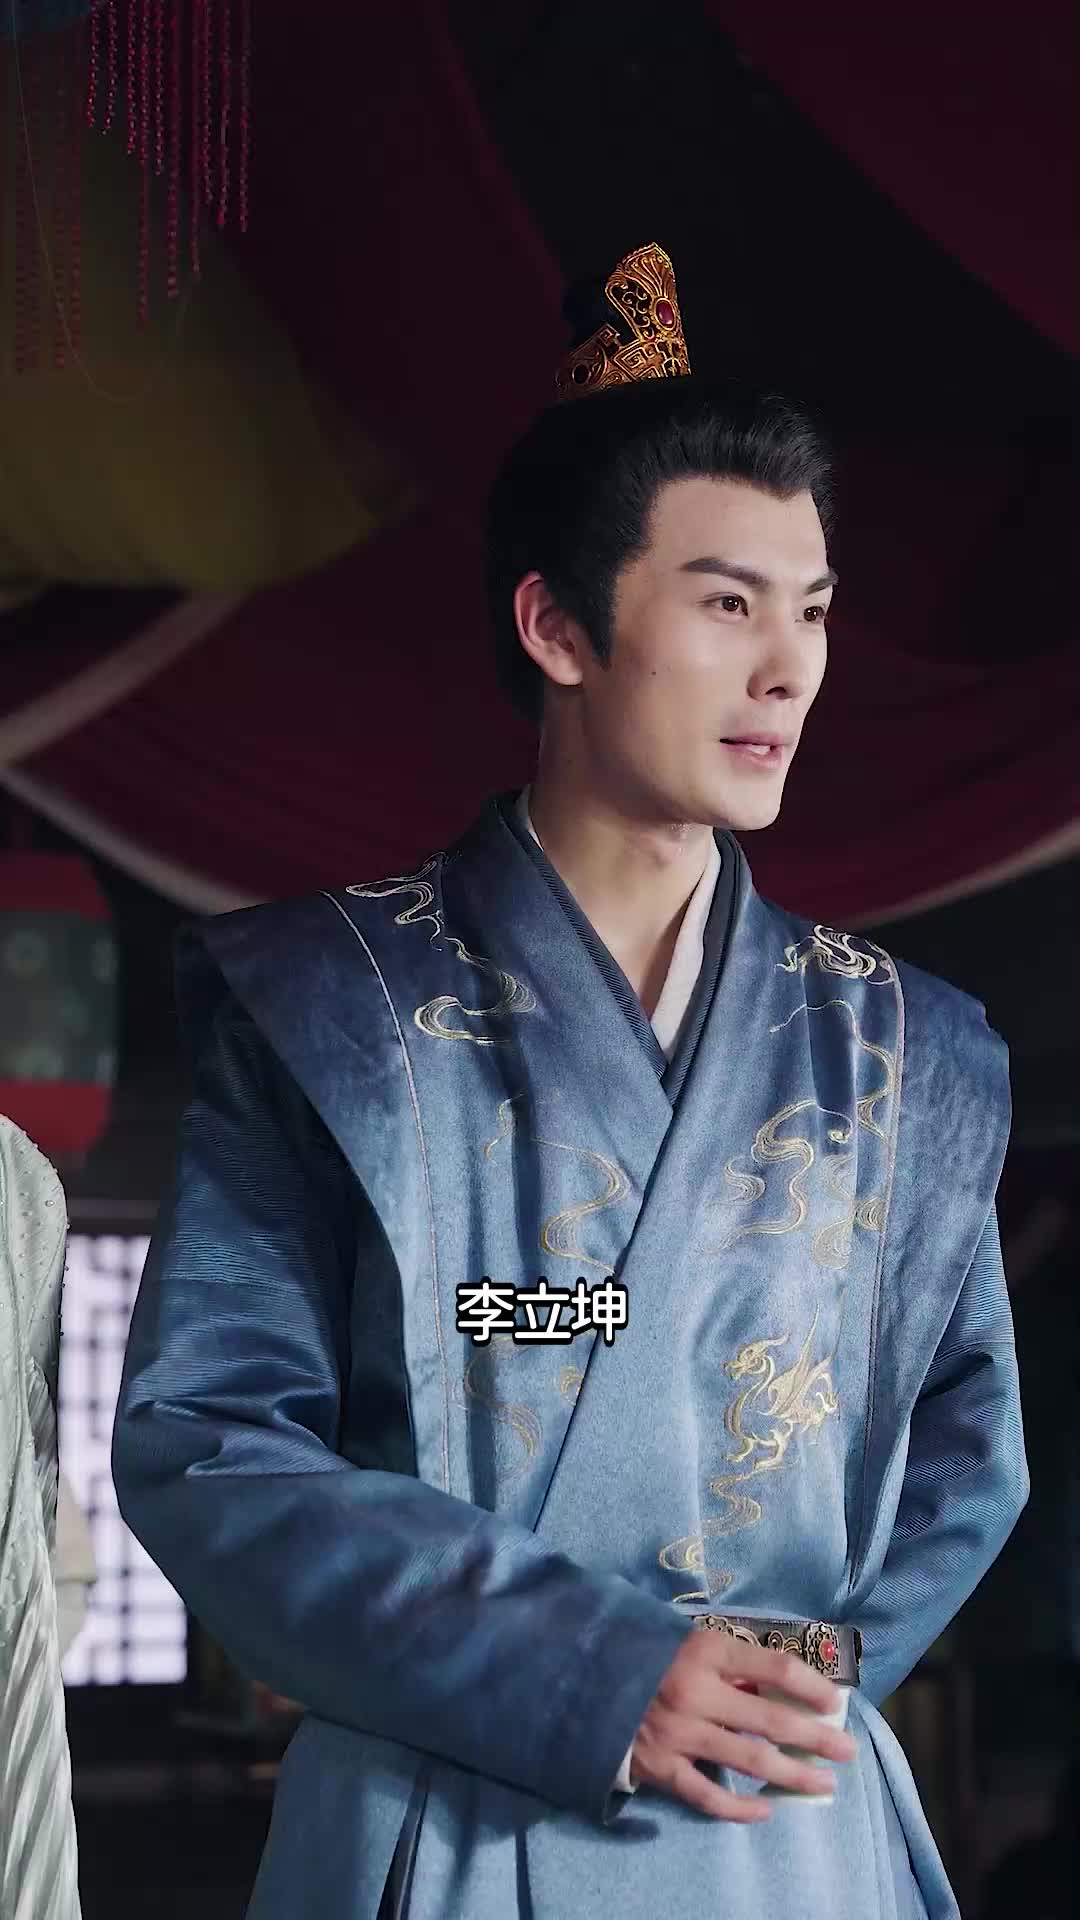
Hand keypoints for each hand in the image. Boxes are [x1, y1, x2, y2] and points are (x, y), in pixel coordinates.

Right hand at [630, 1633, 857, 1820]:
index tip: (835, 1700)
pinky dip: (739, 1808)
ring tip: (823, 1783)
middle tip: (847, 1750)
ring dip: (793, 1774)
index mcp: (704, 1650)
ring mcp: (679, 1733)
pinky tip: (766, 1812)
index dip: (810, 1684)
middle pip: (771, 1718)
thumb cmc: (643, 1653)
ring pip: (750, 1760)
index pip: (773, 1666)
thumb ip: (727, 1658)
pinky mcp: (661, 1767)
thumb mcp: (684, 1639)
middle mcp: (696, 1692)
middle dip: (816, 1736)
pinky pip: (708, 1795)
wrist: (580, 1678)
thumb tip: (776, 1683)